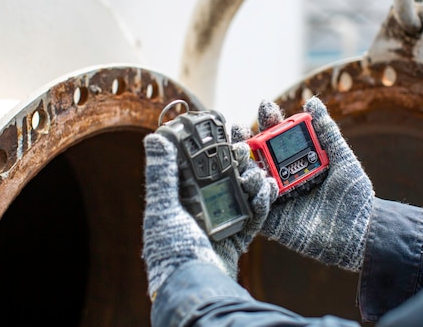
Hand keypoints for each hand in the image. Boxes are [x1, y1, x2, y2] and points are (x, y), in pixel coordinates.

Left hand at [142, 133, 277, 298]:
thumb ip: (161, 174)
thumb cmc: (172, 252)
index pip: (195, 168)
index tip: (222, 133)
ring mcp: (220, 225)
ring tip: (258, 170)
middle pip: (222, 179)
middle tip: (245, 149)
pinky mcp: (237, 238)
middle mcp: (199, 212)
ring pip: (240, 195)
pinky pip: (253, 216)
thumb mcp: (163, 209)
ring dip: (251, 180)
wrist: (195, 289)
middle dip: (236, 163)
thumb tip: (155, 138)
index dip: (209, 150)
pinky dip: (262, 202)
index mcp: (179, 202)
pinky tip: (267, 188)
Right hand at [233, 97, 373, 271]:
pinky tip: (257, 180)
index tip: (265, 106)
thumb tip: (314, 101)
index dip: (269, 122)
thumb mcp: (343, 159)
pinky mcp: (272, 222)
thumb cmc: (355, 196)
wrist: (361, 233)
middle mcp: (283, 178)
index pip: (278, 137)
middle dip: (244, 140)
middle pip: (257, 157)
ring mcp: (276, 200)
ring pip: (251, 179)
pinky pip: (256, 206)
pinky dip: (253, 193)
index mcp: (297, 161)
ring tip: (243, 151)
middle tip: (238, 127)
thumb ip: (327, 132)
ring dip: (243, 164)